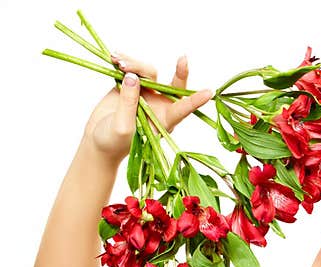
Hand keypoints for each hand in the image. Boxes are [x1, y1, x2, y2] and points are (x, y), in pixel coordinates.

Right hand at [82, 53, 212, 164]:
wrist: (98, 141)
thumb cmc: (114, 142)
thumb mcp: (123, 128)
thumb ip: (129, 104)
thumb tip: (133, 77)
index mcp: (164, 120)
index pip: (182, 109)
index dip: (195, 101)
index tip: (209, 92)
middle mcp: (159, 105)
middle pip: (173, 85)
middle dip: (180, 72)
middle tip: (183, 59)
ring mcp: (145, 93)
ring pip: (148, 72)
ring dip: (134, 64)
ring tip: (116, 62)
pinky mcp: (130, 85)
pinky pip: (132, 68)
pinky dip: (123, 61)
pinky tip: (113, 58)